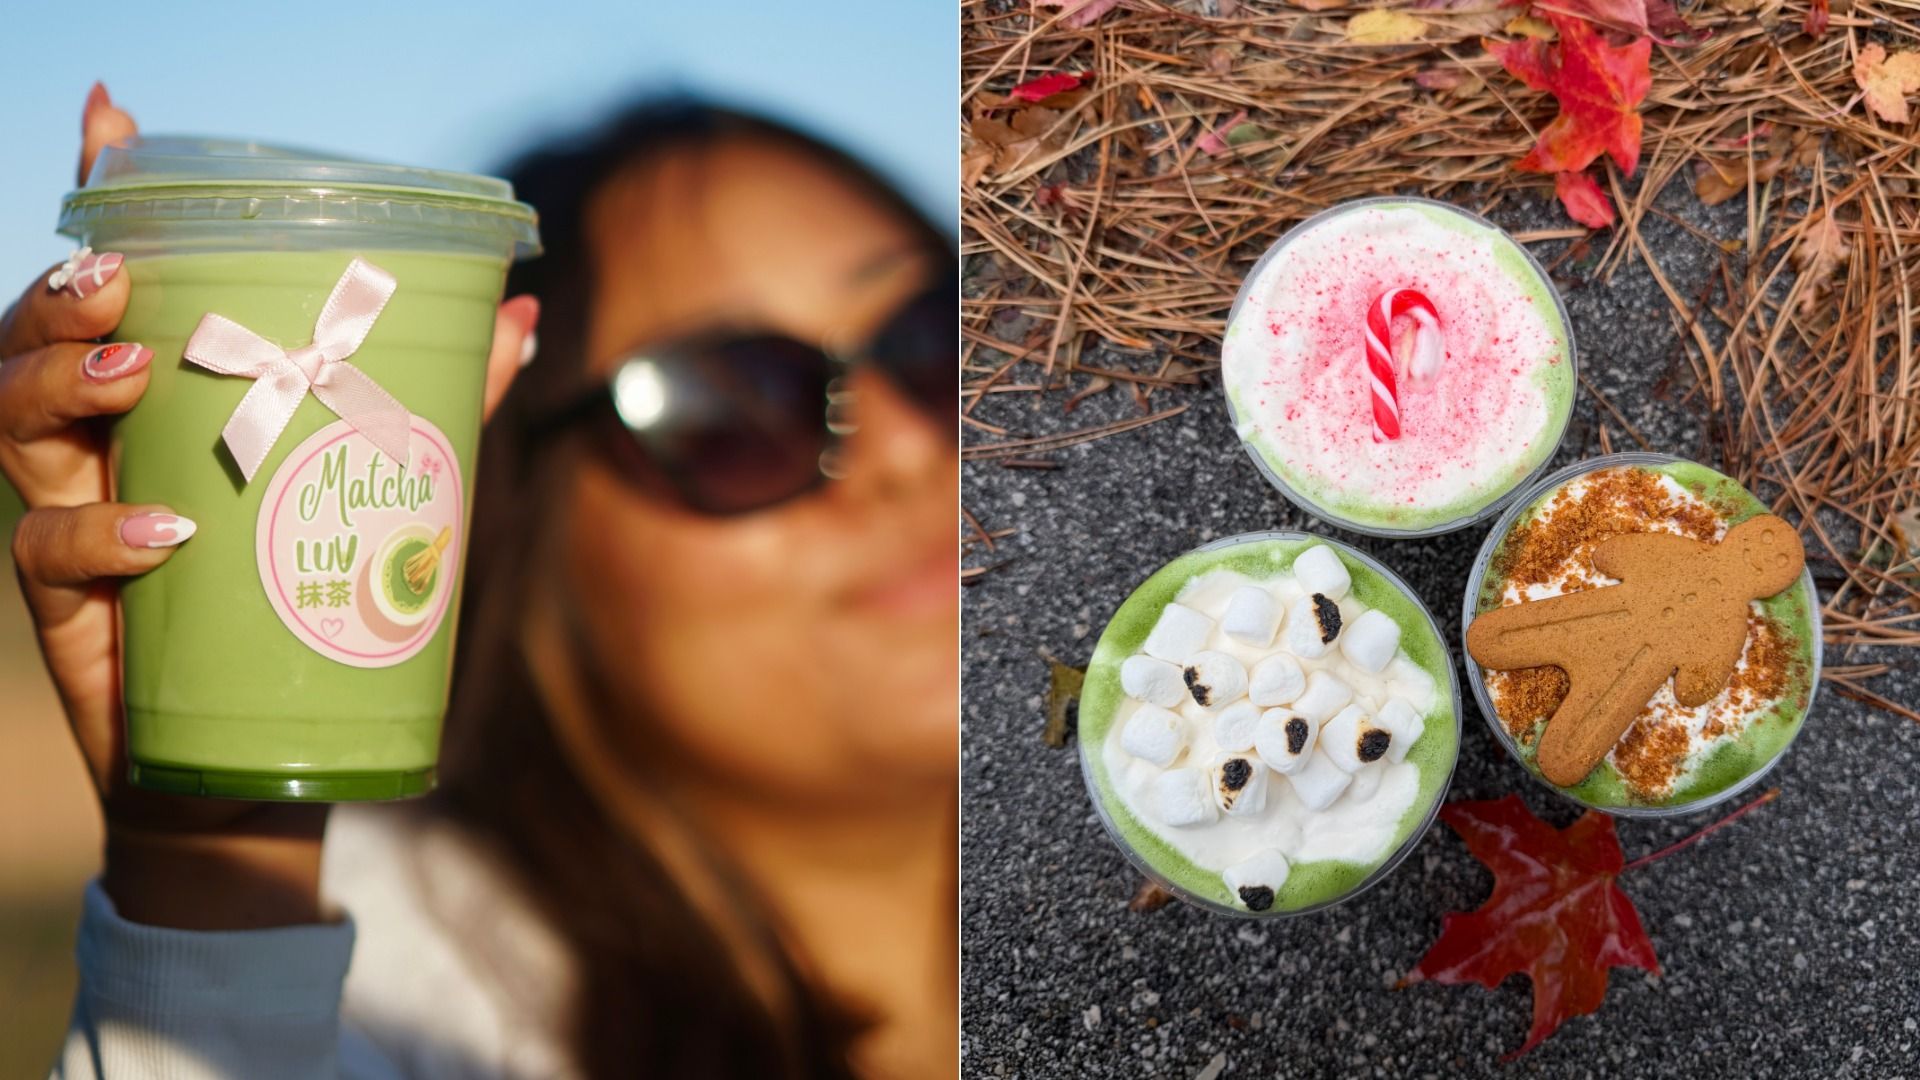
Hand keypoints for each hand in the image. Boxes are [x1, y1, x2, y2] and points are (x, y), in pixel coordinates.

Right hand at [0, 84, 539, 927]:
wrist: (261, 754)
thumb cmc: (312, 596)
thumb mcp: (381, 483)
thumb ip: (440, 401)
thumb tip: (522, 314)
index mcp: (162, 395)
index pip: (115, 284)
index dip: (99, 195)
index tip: (109, 115)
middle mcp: (99, 442)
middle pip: (32, 338)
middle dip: (61, 292)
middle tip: (117, 276)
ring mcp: (72, 514)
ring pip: (12, 423)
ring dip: (59, 383)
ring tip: (128, 368)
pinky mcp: (68, 603)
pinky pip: (49, 550)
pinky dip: (101, 532)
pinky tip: (162, 528)